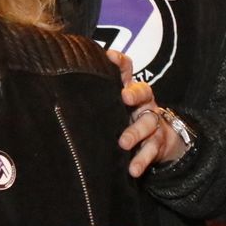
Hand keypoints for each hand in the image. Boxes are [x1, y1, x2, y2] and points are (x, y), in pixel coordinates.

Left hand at [111, 51, 185, 176]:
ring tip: (123, 143)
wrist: (161, 140)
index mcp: (131, 90)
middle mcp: (144, 103)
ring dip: (136, 132)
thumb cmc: (128, 119)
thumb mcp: (115, 106)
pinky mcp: (158, 143)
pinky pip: (151, 151)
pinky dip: (142, 160)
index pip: (127, 70)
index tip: (109, 56)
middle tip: (124, 97)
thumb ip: (99, 98)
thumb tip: (64, 91)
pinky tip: (132, 169)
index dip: (120, 62)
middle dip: (135, 94)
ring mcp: (153, 122)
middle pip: (144, 92)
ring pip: (148, 123)